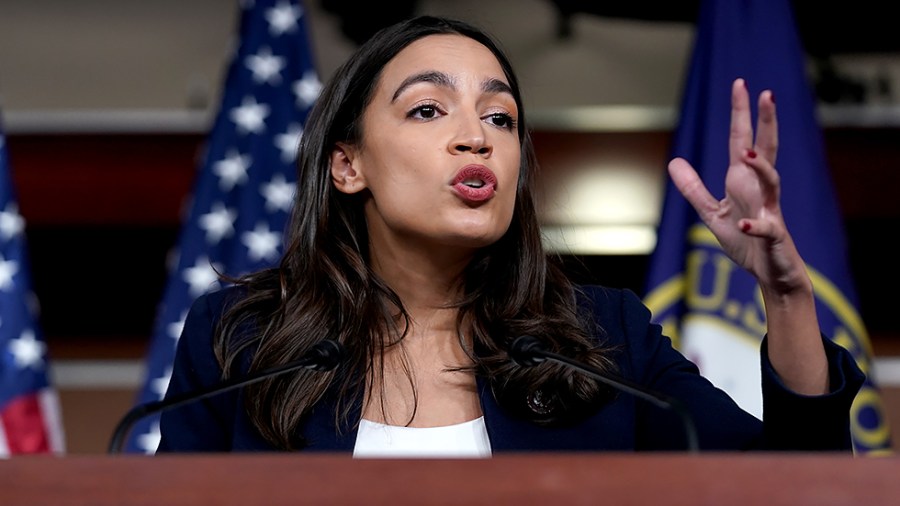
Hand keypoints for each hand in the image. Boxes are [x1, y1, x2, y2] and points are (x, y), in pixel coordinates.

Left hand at [667, 78, 809, 295]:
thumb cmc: (746, 240)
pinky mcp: (773, 237)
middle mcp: (760, 190)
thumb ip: (693, 188)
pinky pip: (767, 228)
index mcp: (744, 182)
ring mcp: (770, 211)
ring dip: (762, 168)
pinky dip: (755, 224)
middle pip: (766, 150)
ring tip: (749, 154)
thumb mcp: (712, 212)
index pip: (744, 141)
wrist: (772, 274)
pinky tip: (743, 221)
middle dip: (766, 123)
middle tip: (766, 93)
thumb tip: (674, 161)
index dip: (742, 114)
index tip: (740, 84)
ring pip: (773, 183)